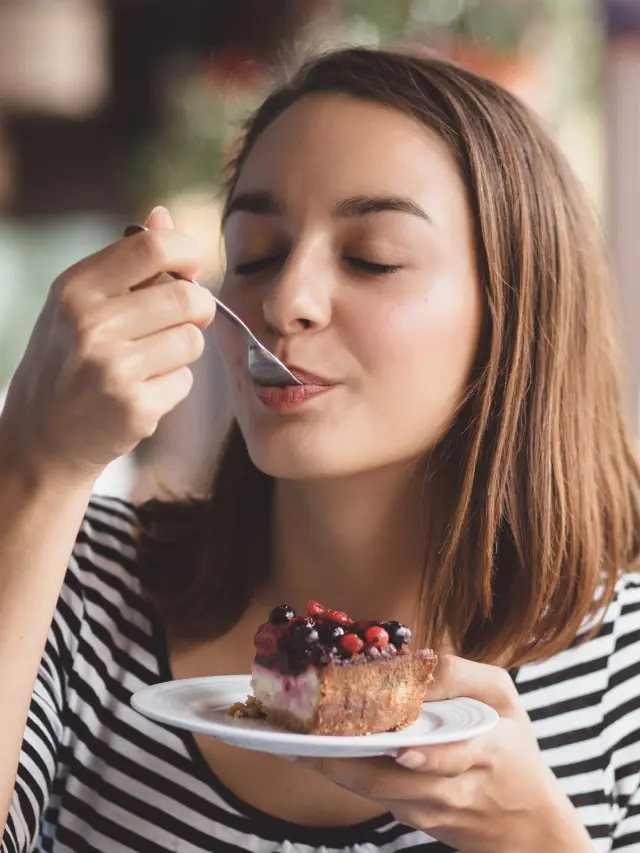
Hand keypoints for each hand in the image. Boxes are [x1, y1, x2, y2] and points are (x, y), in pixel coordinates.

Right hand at [0, 206, 215, 480]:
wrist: (41, 437)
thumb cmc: (67, 360)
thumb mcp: (79, 303)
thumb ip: (126, 263)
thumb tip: (163, 216)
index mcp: (76, 288)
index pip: (154, 248)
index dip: (187, 255)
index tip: (188, 270)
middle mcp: (91, 324)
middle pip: (187, 297)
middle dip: (197, 309)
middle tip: (182, 321)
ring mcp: (112, 368)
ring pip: (193, 341)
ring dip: (183, 351)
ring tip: (150, 362)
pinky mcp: (134, 407)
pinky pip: (185, 381)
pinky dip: (173, 386)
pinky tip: (142, 392)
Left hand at [294, 655, 593, 852]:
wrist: (527, 827)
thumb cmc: (513, 749)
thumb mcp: (503, 699)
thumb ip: (461, 675)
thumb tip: (413, 660)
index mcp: (486, 750)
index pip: (453, 756)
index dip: (427, 757)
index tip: (397, 746)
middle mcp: (457, 788)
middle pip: (398, 782)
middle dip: (353, 762)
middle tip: (312, 740)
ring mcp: (434, 811)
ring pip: (380, 793)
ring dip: (338, 770)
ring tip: (300, 746)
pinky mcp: (418, 821)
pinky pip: (377, 797)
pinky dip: (347, 776)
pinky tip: (317, 755)